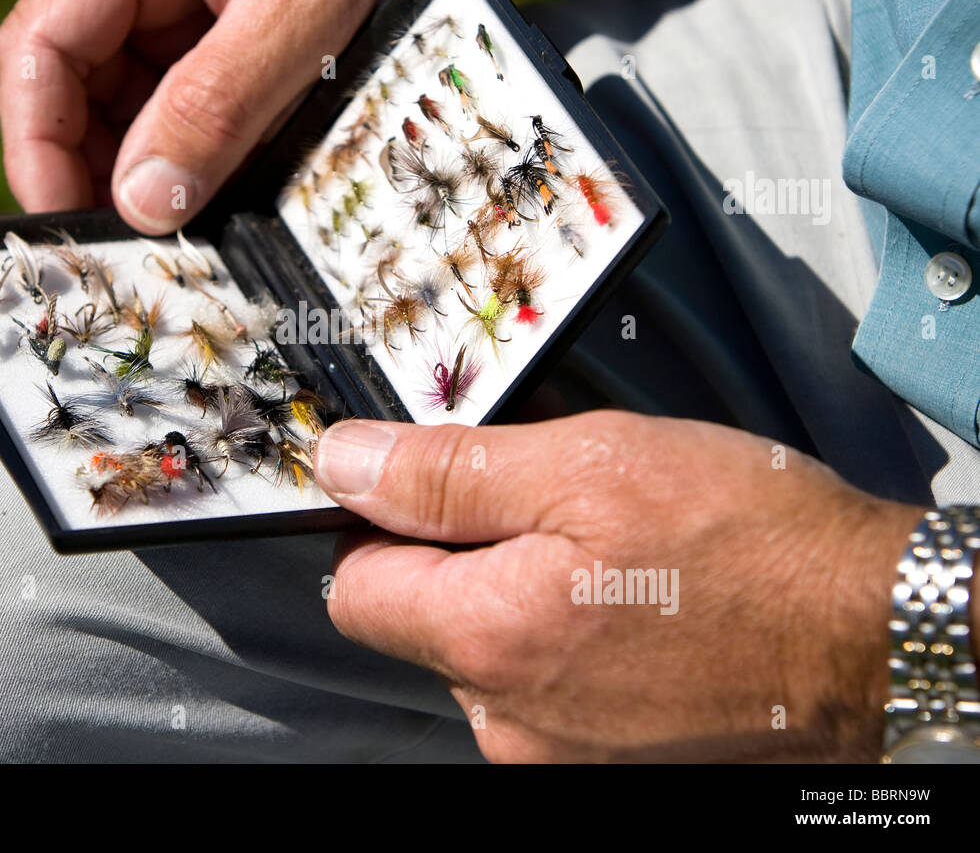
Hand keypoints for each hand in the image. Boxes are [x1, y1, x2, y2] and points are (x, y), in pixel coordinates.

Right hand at [0, 0, 578, 230]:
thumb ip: (222, 99)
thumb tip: (142, 203)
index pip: (43, 46)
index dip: (41, 148)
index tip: (75, 233)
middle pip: (85, 85)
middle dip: (104, 175)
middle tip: (144, 262)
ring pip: (147, 104)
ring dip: (166, 177)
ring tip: (196, 245)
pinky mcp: (252, 25)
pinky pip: (210, 102)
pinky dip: (219, 159)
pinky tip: (241, 205)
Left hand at [314, 410, 924, 761]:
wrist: (879, 637)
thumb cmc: (755, 548)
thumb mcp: (587, 465)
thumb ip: (445, 473)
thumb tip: (348, 466)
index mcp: (487, 641)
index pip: (356, 588)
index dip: (382, 525)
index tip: (430, 488)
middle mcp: (511, 721)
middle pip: (425, 622)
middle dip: (465, 556)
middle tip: (554, 507)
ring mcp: (563, 754)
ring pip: (490, 654)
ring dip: (525, 594)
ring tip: (612, 557)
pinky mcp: (608, 763)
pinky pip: (550, 688)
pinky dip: (573, 638)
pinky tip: (635, 604)